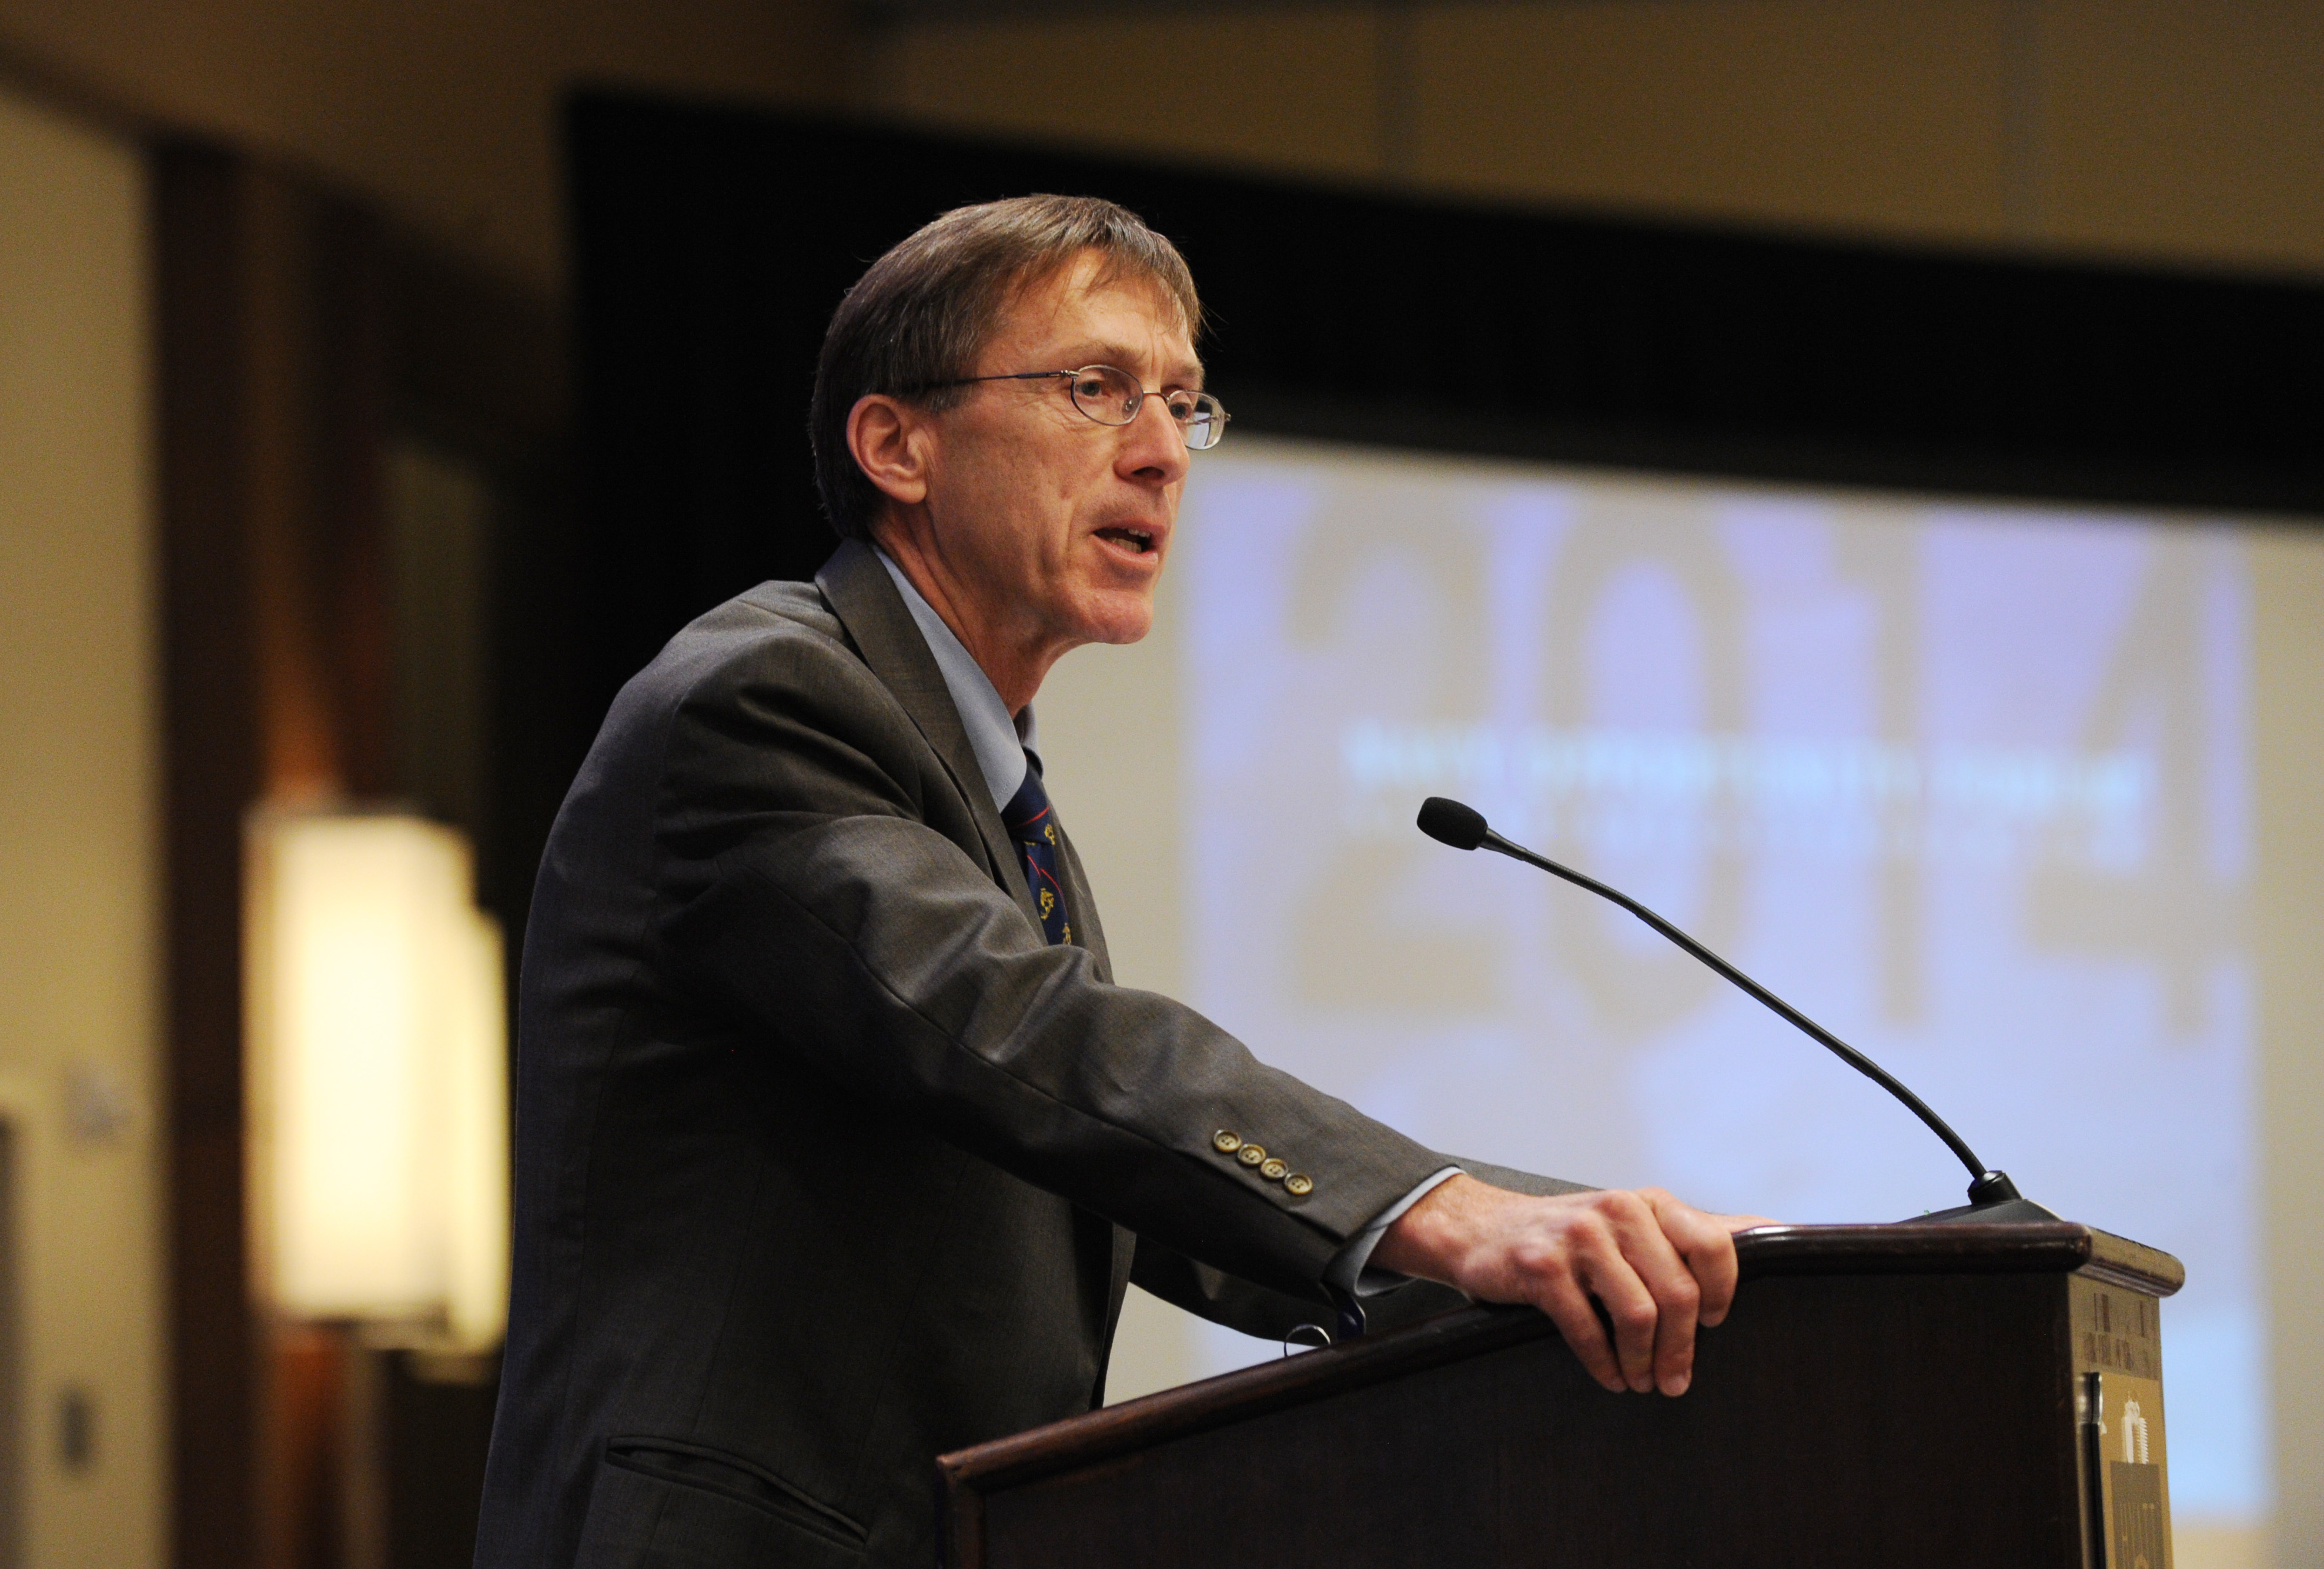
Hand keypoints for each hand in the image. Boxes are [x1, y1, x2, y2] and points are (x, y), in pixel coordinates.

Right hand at [1371, 1176, 1770, 1396]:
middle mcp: (1618, 1210)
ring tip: (1641, 1381)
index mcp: (1648, 1202)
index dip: (1722, 1295)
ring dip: (1644, 1362)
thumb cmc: (1570, 1236)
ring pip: (1638, 1315)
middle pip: (1678, 1292)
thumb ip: (1695, 1230)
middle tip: (1675, 1382)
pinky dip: (1604, 1364)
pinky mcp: (1542, 1266)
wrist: (1481, 1230)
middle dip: (1682, 1350)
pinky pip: (1588, 1329)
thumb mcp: (1633, 1223)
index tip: (1713, 1327)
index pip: (1714, 1246)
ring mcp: (1578, 1235)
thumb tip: (1774, 1229)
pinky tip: (1609, 1375)